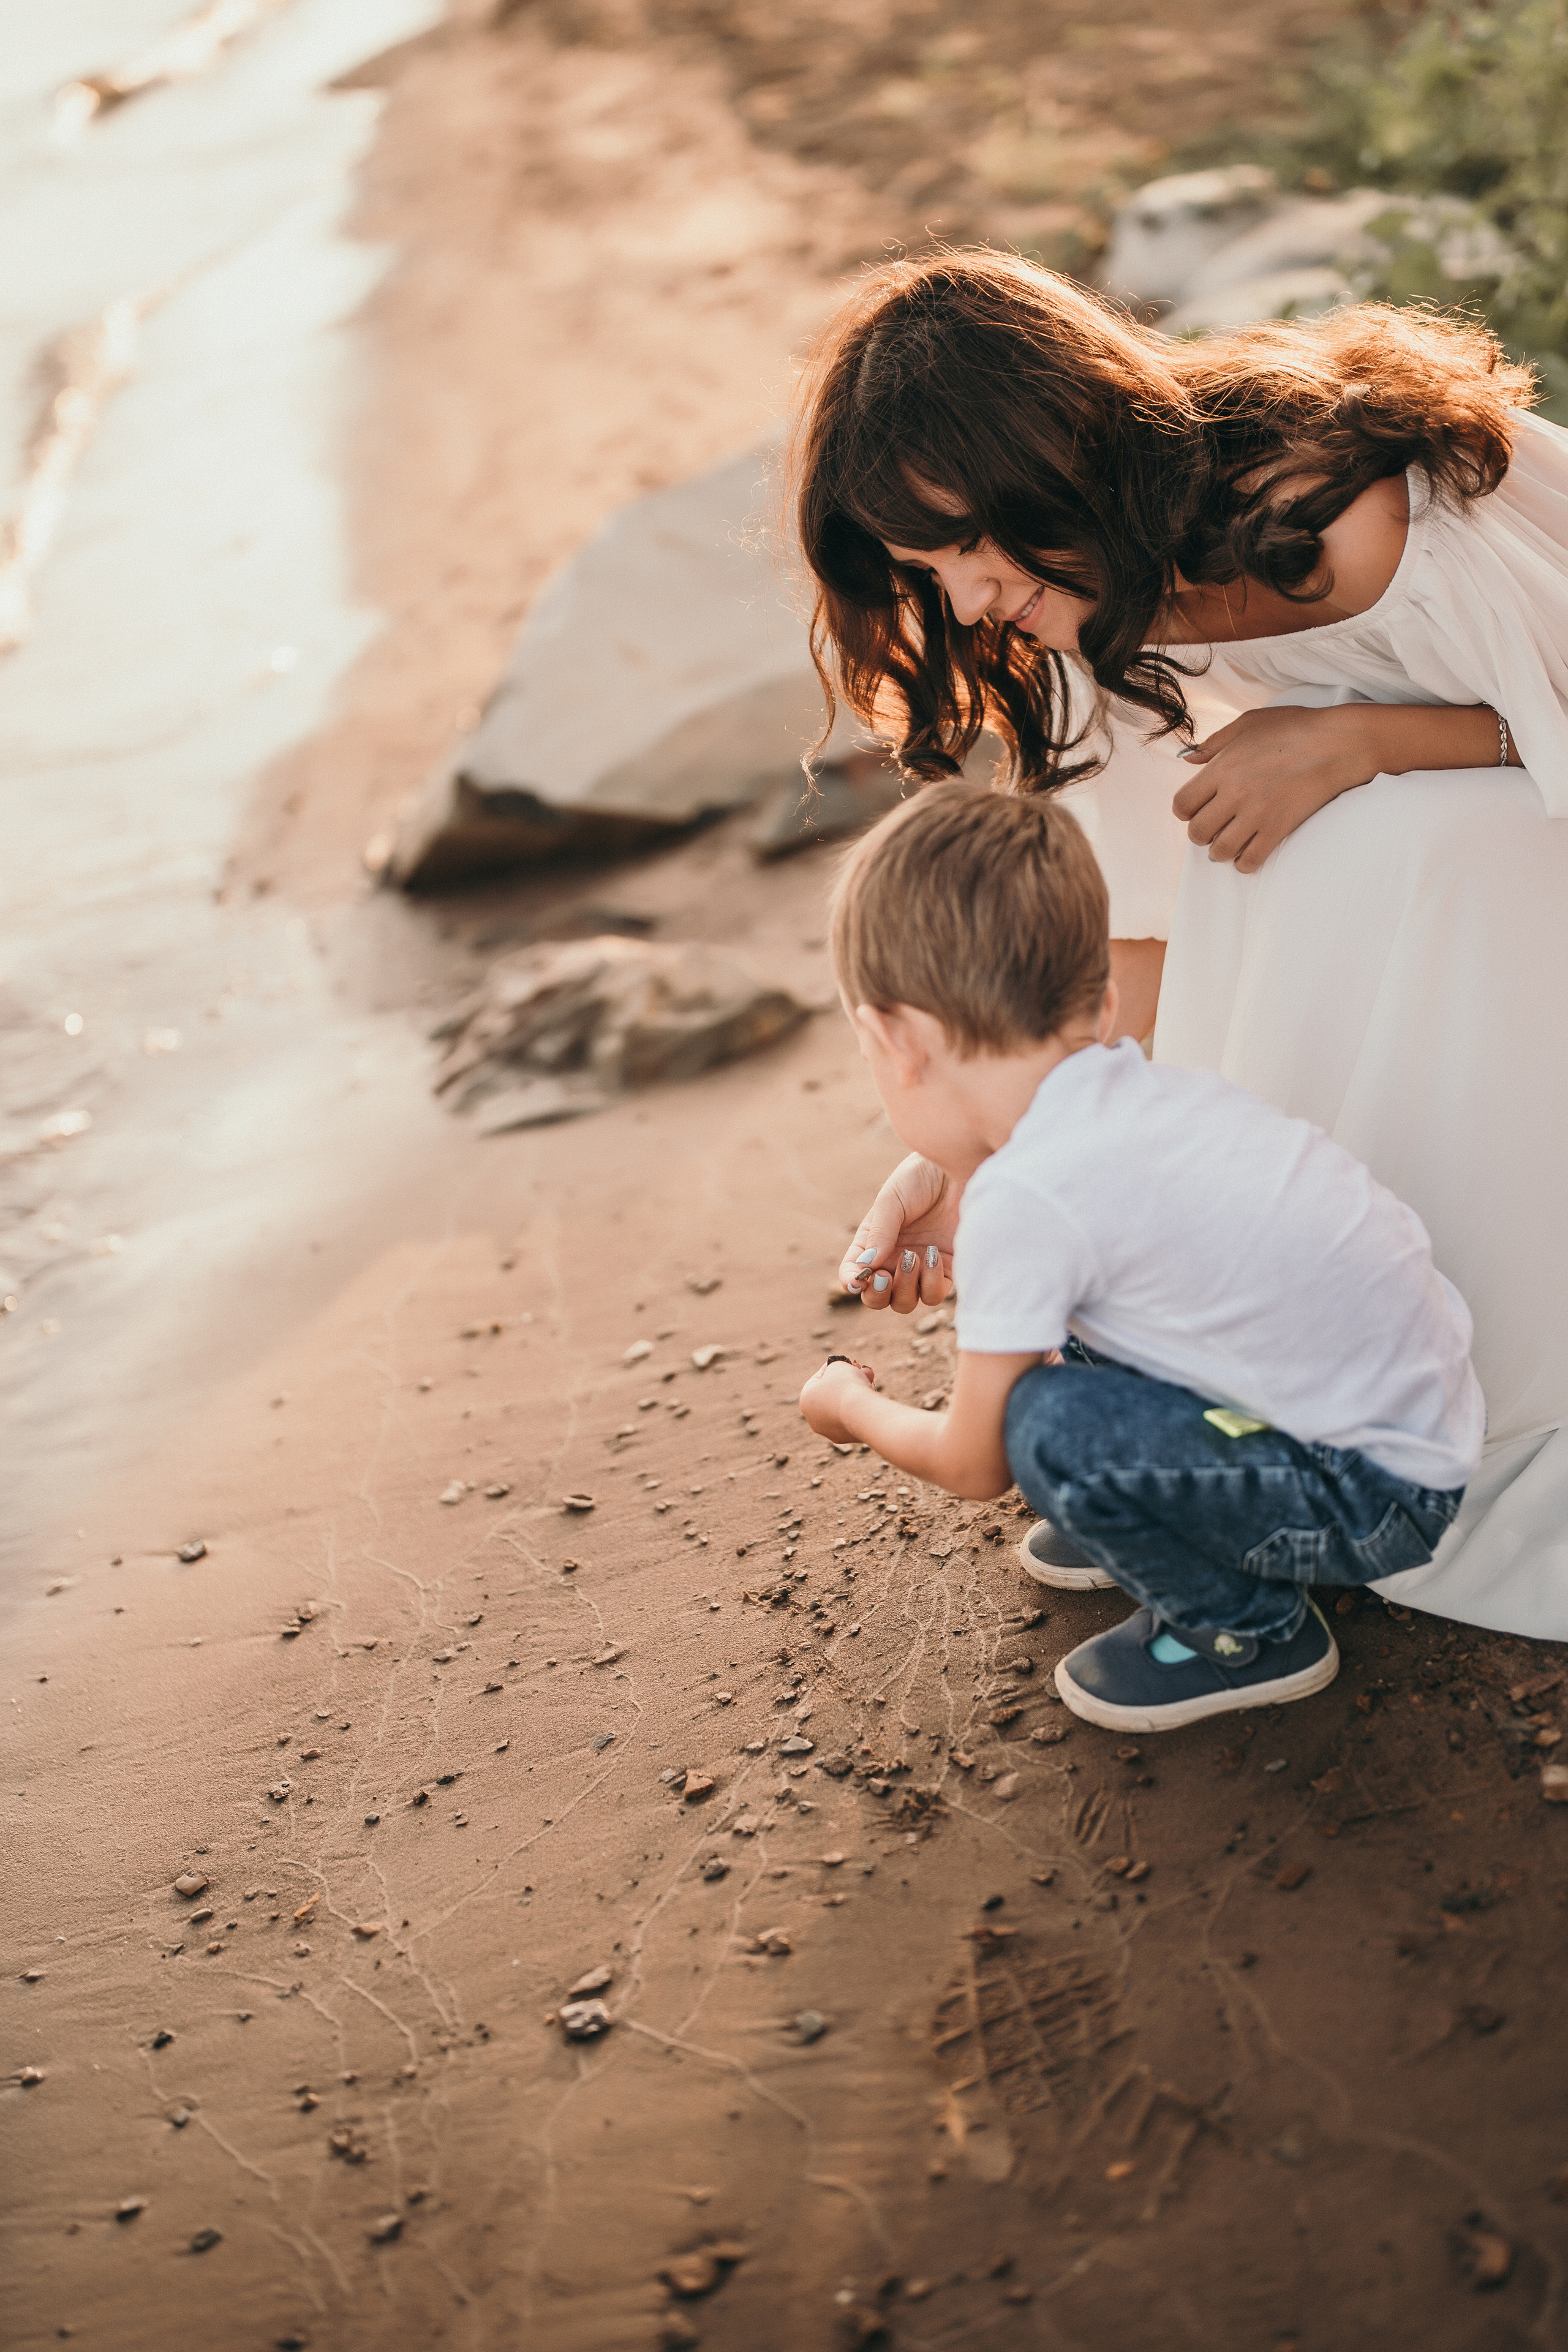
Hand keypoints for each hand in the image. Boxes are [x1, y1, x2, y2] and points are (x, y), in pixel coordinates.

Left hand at [800, 1355, 875, 1440]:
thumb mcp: (838, 1366)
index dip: (831, 1368)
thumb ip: (836, 1367)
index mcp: (806, 1402)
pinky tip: (872, 1394)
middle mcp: (815, 1420)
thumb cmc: (846, 1385)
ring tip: (869, 1376)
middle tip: (860, 1368)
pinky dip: (862, 1405)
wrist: (863, 1412)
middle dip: (847, 1379)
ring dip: (856, 1390)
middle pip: (832, 1394)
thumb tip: (839, 1372)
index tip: (844, 1361)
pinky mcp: (849, 1437)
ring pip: (844, 1406)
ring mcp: (832, 1431)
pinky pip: (854, 1417)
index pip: (816, 1380)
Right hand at [836, 1154, 959, 1313]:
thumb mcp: (893, 1200)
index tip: (856, 1281)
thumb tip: (867, 1266)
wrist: (960, 1171)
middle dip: (877, 1295)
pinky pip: (934, 1295)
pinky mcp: (947, 1270)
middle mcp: (893, 1259)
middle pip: (877, 1297)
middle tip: (883, 1277)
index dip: (851, 1282)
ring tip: (913, 1256)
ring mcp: (920, 1268)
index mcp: (872, 1242)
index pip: (854, 1272)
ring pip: (905, 1302)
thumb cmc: (921, 1178)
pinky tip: (933, 1255)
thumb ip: (880, 1233)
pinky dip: (931, 1282)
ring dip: (905, 1287)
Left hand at [1172, 705, 1378, 871]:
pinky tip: (1249, 852)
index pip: (1182, 805)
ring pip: (1219, 851)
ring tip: (1229, 842)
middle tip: (1213, 827)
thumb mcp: (1248, 723)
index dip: (1186, 810)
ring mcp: (1257, 814)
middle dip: (1201, 833)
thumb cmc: (1294, 727)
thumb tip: (1187, 759)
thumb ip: (1214, 743)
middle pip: (1197, 832)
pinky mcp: (1279, 829)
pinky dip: (1244, 862)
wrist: (1337, 743)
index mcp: (1222, 767)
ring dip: (1220, 850)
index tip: (1197, 809)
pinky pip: (1250, 860)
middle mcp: (1234, 793)